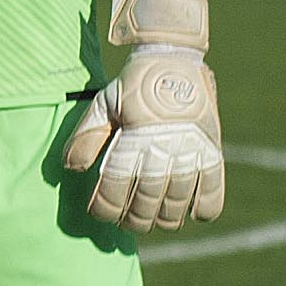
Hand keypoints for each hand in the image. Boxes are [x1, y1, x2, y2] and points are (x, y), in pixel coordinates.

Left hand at [65, 0, 225, 230]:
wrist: (173, 61)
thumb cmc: (132, 87)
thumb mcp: (102, 105)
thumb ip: (85, 136)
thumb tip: (71, 168)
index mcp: (134, 138)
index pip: (117, 185)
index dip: (106, 206)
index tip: (99, 213)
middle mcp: (165, 147)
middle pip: (148, 198)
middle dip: (134, 218)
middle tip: (127, 224)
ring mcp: (191, 149)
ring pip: (178, 198)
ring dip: (165, 218)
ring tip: (155, 223)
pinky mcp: (212, 148)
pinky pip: (214, 186)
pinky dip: (206, 206)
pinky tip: (194, 216)